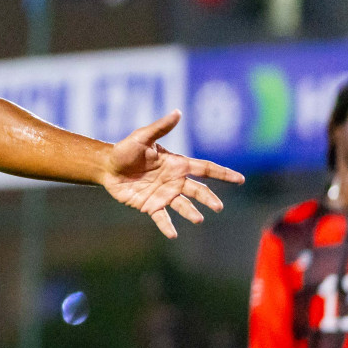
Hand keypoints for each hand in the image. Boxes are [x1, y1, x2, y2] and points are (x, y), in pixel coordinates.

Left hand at [100, 110, 244, 237]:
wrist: (107, 167)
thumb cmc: (125, 150)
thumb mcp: (142, 137)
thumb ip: (160, 128)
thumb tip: (177, 112)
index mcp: (177, 164)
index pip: (206, 168)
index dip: (223, 173)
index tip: (240, 179)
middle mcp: (175, 181)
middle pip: (198, 191)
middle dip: (208, 199)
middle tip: (217, 207)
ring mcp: (164, 195)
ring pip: (183, 206)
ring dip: (191, 212)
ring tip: (198, 219)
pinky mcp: (150, 206)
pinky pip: (162, 218)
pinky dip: (168, 226)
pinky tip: (174, 235)